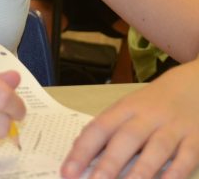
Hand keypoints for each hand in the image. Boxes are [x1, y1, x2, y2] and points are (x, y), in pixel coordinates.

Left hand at [61, 59, 198, 178]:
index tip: (68, 172)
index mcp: (125, 108)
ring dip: (140, 171)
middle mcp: (148, 116)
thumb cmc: (153, 102)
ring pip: (156, 149)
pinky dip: (176, 173)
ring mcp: (173, 128)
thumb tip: (79, 152)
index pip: (100, 128)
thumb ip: (108, 129)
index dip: (83, 150)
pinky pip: (186, 158)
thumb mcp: (129, 108)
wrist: (194, 83)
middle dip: (109, 163)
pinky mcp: (195, 139)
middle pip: (126, 138)